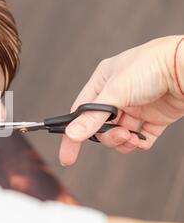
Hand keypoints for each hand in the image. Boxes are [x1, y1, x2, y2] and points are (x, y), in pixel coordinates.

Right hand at [60, 36, 183, 165]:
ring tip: (132, 138)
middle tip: (118, 136)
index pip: (81, 112)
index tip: (67, 156)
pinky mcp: (155, 116)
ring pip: (120, 134)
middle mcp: (118, 94)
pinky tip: (142, 140)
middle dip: (107, 136)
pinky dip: (139, 143)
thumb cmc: (152, 66)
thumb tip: (73, 134)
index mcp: (103, 81)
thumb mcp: (116, 91)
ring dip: (123, 141)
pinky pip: (141, 137)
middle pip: (101, 126)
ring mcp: (136, 106)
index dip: (74, 133)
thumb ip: (93, 117)